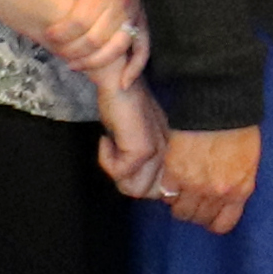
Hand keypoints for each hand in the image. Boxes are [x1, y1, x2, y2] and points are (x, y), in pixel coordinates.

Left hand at [43, 0, 143, 83]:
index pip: (80, 20)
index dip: (62, 32)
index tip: (48, 35)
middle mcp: (121, 6)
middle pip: (94, 38)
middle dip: (72, 50)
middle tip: (56, 51)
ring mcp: (135, 17)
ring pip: (115, 48)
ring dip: (94, 61)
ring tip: (75, 65)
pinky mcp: (145, 23)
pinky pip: (144, 49)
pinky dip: (135, 67)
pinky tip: (123, 81)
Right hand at [93, 78, 167, 202]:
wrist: (116, 81)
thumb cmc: (119, 104)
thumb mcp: (129, 135)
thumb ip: (133, 155)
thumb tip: (126, 180)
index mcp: (166, 148)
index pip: (161, 189)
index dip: (137, 184)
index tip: (120, 166)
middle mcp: (167, 151)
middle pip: (146, 193)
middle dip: (122, 181)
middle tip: (112, 157)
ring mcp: (157, 151)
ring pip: (134, 189)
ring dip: (114, 173)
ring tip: (109, 148)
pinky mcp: (142, 149)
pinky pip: (119, 173)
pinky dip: (105, 159)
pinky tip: (106, 139)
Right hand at [155, 123, 257, 234]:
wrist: (221, 106)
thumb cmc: (239, 127)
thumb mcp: (248, 161)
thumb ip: (237, 182)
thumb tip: (226, 194)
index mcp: (240, 190)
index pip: (223, 224)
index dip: (212, 220)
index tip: (207, 214)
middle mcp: (218, 193)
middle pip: (198, 218)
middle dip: (194, 210)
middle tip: (190, 197)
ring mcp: (195, 185)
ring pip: (180, 210)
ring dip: (178, 202)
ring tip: (180, 188)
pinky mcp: (175, 174)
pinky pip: (166, 193)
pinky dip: (167, 188)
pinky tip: (171, 177)